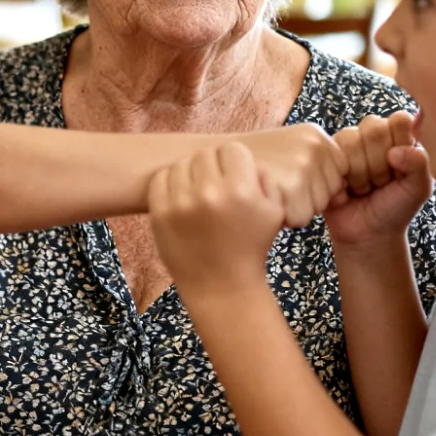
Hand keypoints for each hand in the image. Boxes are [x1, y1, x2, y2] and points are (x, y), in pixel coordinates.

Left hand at [150, 143, 286, 299]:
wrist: (221, 286)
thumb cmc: (250, 247)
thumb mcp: (275, 212)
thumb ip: (265, 178)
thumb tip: (246, 159)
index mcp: (241, 190)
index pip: (232, 150)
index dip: (236, 163)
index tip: (236, 179)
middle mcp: (209, 193)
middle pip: (205, 154)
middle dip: (213, 169)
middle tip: (217, 188)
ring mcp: (181, 203)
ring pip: (182, 164)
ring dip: (191, 175)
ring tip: (198, 194)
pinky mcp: (160, 213)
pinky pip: (160, 179)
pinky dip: (170, 185)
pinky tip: (181, 199)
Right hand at [234, 123, 349, 228]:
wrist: (208, 165)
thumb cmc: (248, 166)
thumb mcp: (287, 152)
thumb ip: (318, 166)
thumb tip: (348, 194)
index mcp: (316, 134)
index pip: (339, 177)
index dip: (312, 186)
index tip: (286, 177)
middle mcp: (315, 145)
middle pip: (331, 194)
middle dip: (306, 198)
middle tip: (274, 185)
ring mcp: (304, 163)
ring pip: (316, 208)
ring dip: (294, 208)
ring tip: (268, 191)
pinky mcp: (292, 185)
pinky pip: (300, 218)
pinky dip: (281, 217)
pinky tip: (263, 199)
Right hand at [324, 112, 434, 248]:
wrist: (367, 235)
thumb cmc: (396, 209)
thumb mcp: (418, 189)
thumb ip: (419, 164)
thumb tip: (395, 151)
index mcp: (400, 137)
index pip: (399, 119)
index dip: (399, 143)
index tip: (400, 167)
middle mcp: (374, 136)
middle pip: (374, 128)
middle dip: (379, 163)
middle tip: (381, 182)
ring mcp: (350, 145)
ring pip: (351, 140)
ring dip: (359, 173)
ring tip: (364, 188)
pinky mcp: (328, 156)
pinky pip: (331, 153)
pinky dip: (342, 178)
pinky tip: (346, 189)